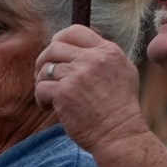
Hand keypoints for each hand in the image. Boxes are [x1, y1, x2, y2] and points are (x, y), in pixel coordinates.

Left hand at [34, 25, 149, 153]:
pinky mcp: (64, 93)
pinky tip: (48, 107)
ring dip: (42, 81)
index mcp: (108, 51)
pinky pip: (41, 87)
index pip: (75, 31)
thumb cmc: (121, 109)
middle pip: (55, 46)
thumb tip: (83, 47)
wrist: (120, 135)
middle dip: (44, 60)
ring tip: (49, 95)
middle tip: (45, 76)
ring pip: (45, 67)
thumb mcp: (124, 72)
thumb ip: (105, 56)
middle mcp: (93, 59)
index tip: (56, 55)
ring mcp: (78, 75)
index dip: (60, 40)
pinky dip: (41, 98)